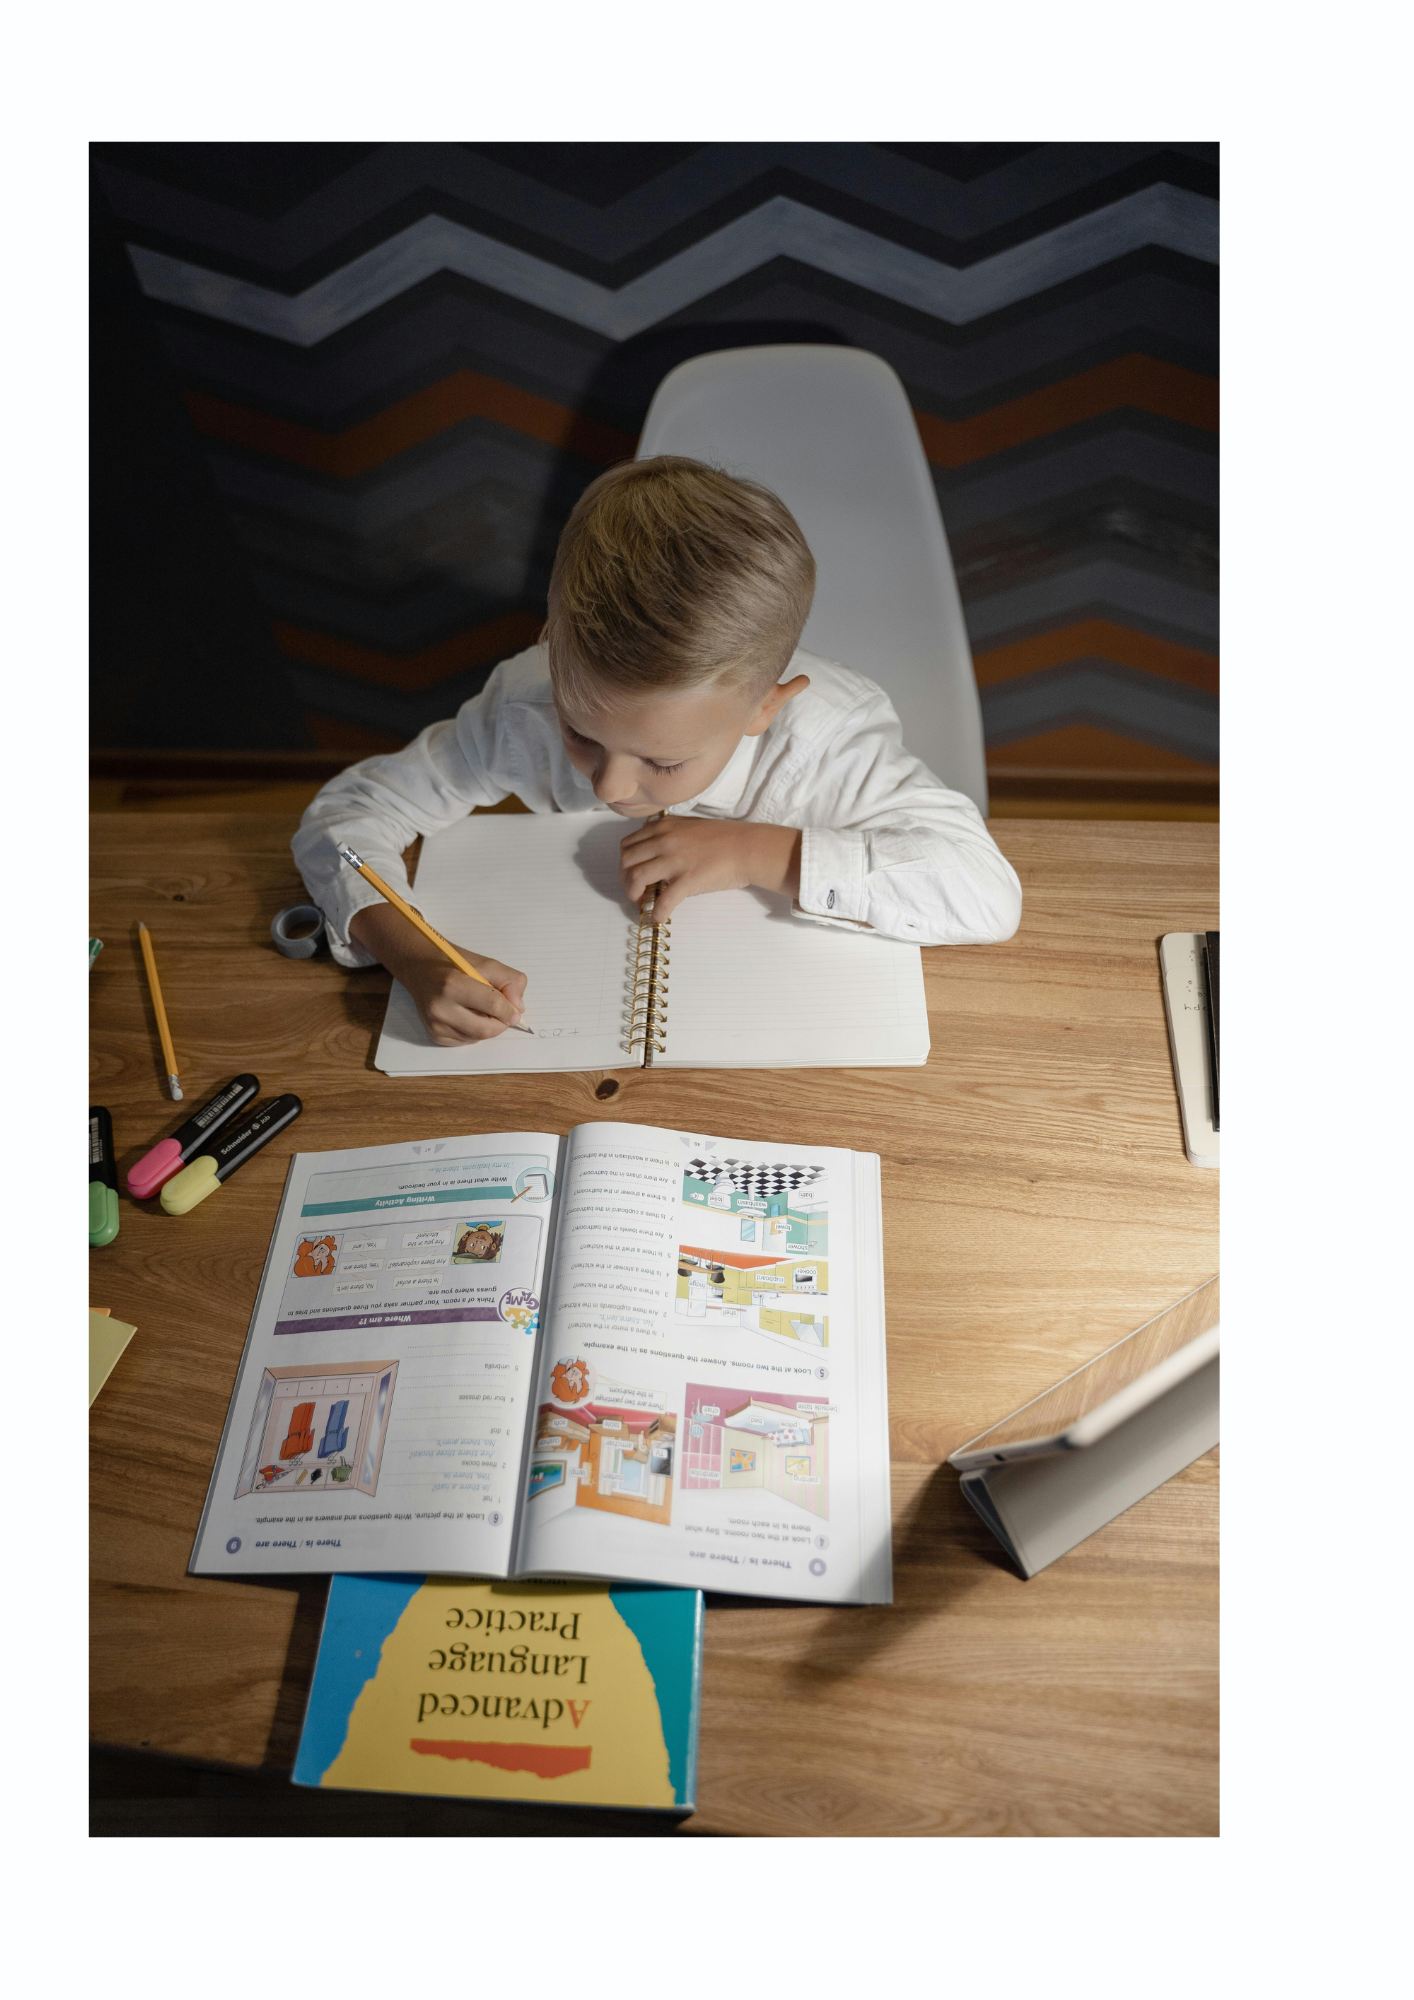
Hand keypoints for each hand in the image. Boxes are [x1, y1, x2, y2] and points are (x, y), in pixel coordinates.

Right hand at [350, 902, 526, 1043]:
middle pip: (487, 1029)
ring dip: (488, 1027)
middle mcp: (441, 1008)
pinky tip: (467, 1016)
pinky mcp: (435, 1035)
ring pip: (478, 1038)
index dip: (510, 1010)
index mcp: (453, 985)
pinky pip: (466, 1041)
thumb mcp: (487, 964)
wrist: (420, 969)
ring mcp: (436, 1024)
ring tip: (481, 1009)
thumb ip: (510, 982)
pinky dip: (474, 1032)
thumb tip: (517, 1009)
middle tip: (503, 1013)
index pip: (493, 1006)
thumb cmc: (454, 964)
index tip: (515, 1010)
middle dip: (501, 1023)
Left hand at [619, 816, 800, 923]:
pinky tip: (658, 918)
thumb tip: (654, 850)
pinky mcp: (687, 880)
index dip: (624, 863)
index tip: (631, 875)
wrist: (748, 847)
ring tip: (641, 904)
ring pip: (637, 878)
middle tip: (635, 892)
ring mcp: (674, 860)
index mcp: (663, 827)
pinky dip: (656, 913)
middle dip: (625, 880)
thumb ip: (669, 833)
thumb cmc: (724, 838)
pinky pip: (663, 901)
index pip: (627, 845)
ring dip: (633, 895)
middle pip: (626, 862)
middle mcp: (664, 841)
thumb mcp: (689, 825)